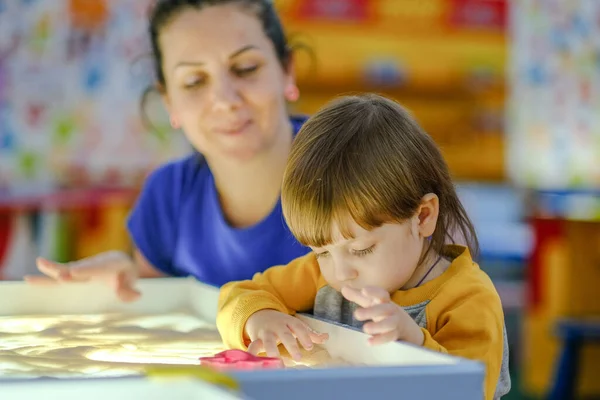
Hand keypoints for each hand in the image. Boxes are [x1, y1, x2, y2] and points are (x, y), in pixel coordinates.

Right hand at [24, 251, 140, 301]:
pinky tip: (29, 279)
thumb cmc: (126, 273)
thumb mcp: (132, 278)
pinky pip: (60, 276)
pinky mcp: (73, 274)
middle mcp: (93, 264)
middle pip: (78, 267)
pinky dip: (46, 278)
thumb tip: (132, 295)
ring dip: (53, 270)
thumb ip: (130, 288)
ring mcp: (82, 269)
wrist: (120, 263)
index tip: (73, 272)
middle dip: (68, 271)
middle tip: (58, 275)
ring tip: (37, 268)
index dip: (85, 270)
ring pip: (65, 270)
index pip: (97, 267)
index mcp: (111, 263)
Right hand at [245, 310, 328, 360]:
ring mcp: (266, 332)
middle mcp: (278, 326)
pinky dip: (252, 353)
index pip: (299, 327)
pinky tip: (253, 361)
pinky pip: (253, 346)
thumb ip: (310, 334)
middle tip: (298, 357)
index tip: (309, 347)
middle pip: (285, 334)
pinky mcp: (256, 339)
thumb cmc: (282, 323)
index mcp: (289, 322)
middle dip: (291, 345)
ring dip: (272, 351)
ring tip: (278, 362)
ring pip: (268, 341)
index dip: (304, 336)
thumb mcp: (295, 325)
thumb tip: (326, 337)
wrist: (259, 314)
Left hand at [341, 286, 423, 345]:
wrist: (407, 327)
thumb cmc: (383, 311)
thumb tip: (344, 288)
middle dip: (371, 311)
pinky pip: (390, 337)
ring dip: (378, 326)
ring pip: (389, 324)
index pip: (381, 294)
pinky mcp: (396, 335)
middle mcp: (391, 310)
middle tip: (356, 314)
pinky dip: (380, 340)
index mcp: (384, 301)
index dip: (374, 292)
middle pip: (384, 309)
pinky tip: (369, 342)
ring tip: (365, 329)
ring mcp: (395, 323)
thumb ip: (358, 296)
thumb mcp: (372, 303)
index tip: (364, 291)